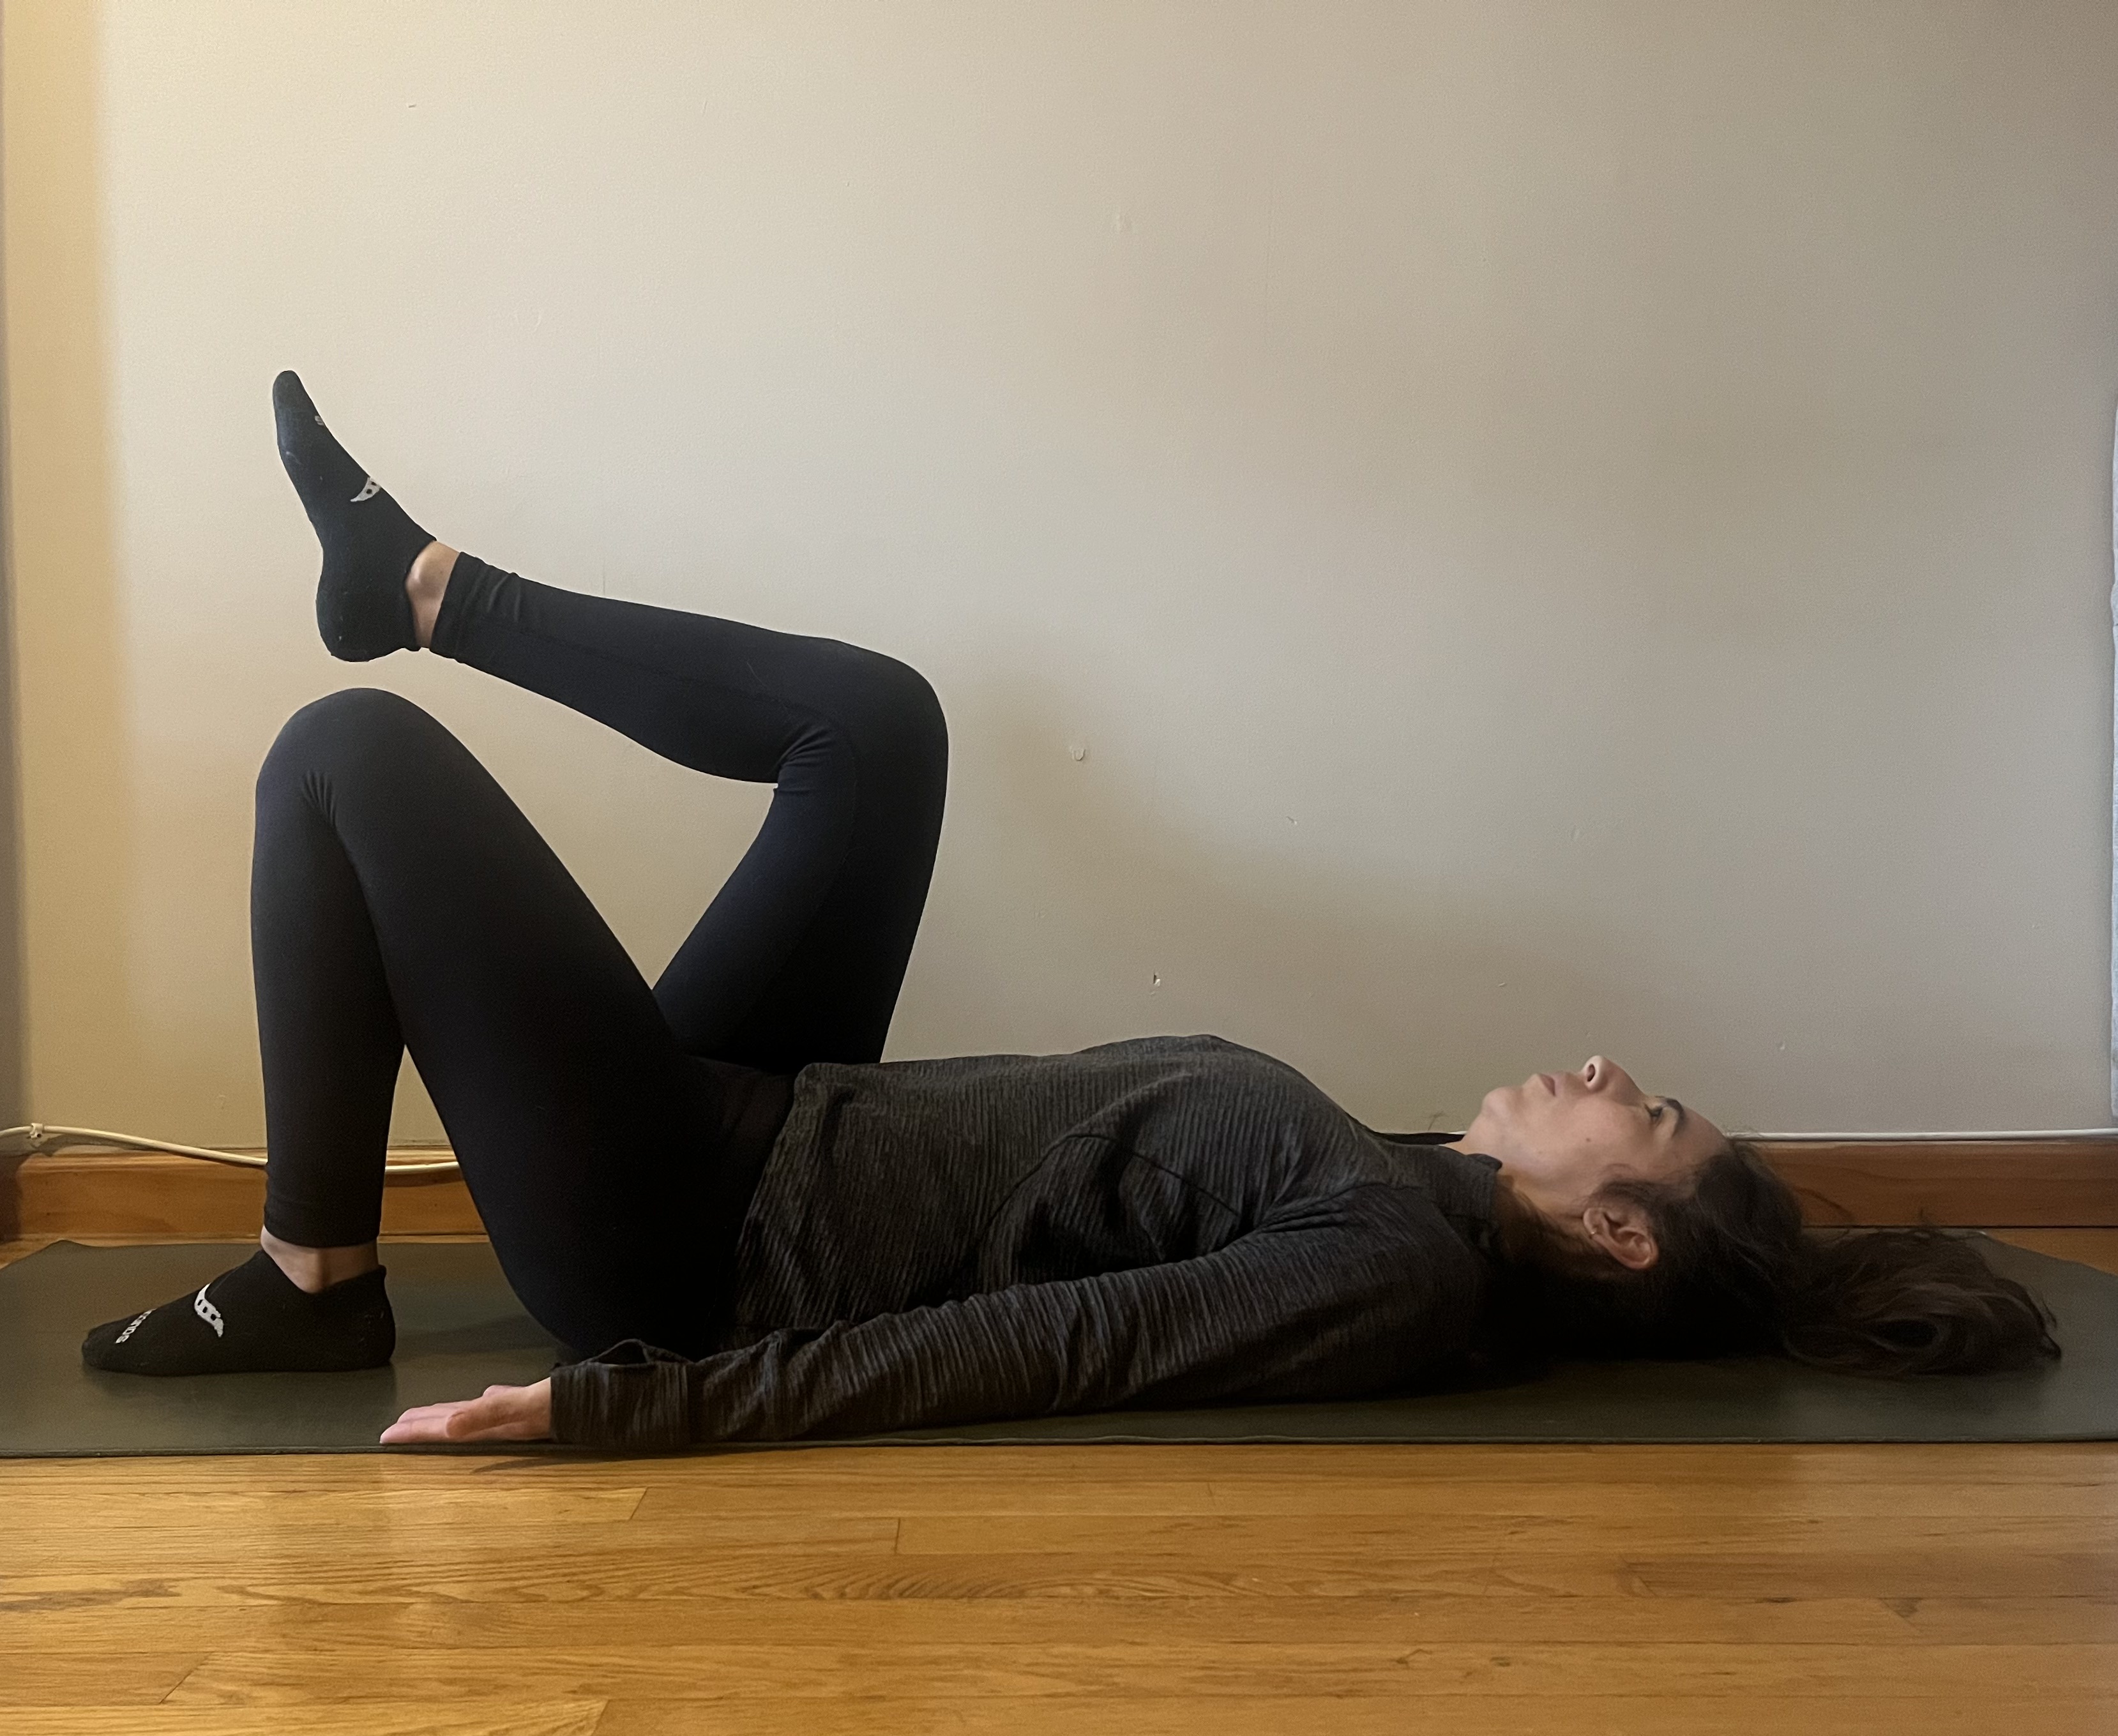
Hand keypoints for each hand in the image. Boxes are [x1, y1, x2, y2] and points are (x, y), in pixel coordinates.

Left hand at [380, 1378, 552, 1444]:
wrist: (606, 1402)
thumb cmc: (565, 1404)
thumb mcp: (524, 1407)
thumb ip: (487, 1414)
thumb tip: (449, 1425)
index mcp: (491, 1425)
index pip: (443, 1430)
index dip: (415, 1432)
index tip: (386, 1436)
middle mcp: (498, 1424)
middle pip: (451, 1426)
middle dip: (422, 1427)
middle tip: (392, 1431)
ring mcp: (514, 1417)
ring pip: (469, 1419)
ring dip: (444, 1419)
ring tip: (423, 1419)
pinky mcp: (530, 1406)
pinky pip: (494, 1408)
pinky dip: (480, 1407)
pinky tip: (480, 1403)